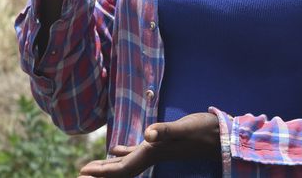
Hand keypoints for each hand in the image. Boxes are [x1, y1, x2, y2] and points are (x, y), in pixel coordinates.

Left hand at [78, 113, 219, 177]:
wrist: (221, 135)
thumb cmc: (204, 130)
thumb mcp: (185, 127)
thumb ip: (167, 131)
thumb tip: (148, 134)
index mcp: (153, 152)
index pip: (123, 167)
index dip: (103, 171)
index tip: (83, 173)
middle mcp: (152, 154)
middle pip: (122, 169)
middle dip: (101, 173)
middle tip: (80, 174)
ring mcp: (157, 151)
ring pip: (127, 163)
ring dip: (109, 166)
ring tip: (91, 167)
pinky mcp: (161, 144)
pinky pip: (136, 153)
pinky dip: (122, 153)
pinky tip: (115, 149)